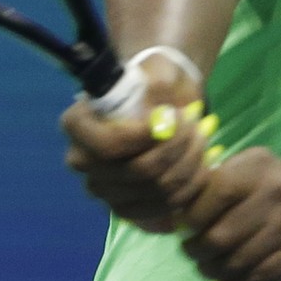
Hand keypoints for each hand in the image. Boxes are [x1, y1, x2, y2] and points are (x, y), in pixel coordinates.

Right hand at [60, 54, 210, 232]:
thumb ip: (158, 88)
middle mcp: (83, 162)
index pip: (108, 144)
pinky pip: (164, 210)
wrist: (162, 102)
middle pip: (138, 172)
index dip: (146, 136)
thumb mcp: (157, 70)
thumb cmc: (154, 81)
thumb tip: (162, 121)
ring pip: (157, 192)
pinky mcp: (127, 210)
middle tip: (199, 126)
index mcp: (77, 125)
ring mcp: (104, 190)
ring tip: (203, 140)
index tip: (175, 116)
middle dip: (178, 148)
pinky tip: (200, 167)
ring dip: (190, 166)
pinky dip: (191, 189)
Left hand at [177, 147, 280, 280]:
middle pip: (222, 234)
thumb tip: (172, 215)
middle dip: (197, 251)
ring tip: (207, 268)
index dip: (192, 216)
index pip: (215, 192)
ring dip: (213, 271)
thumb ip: (212, 187)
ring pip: (237, 261)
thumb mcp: (247, 176)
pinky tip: (227, 280)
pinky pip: (256, 277)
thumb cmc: (268, 194)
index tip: (184, 228)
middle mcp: (279, 189)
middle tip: (192, 253)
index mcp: (259, 164)